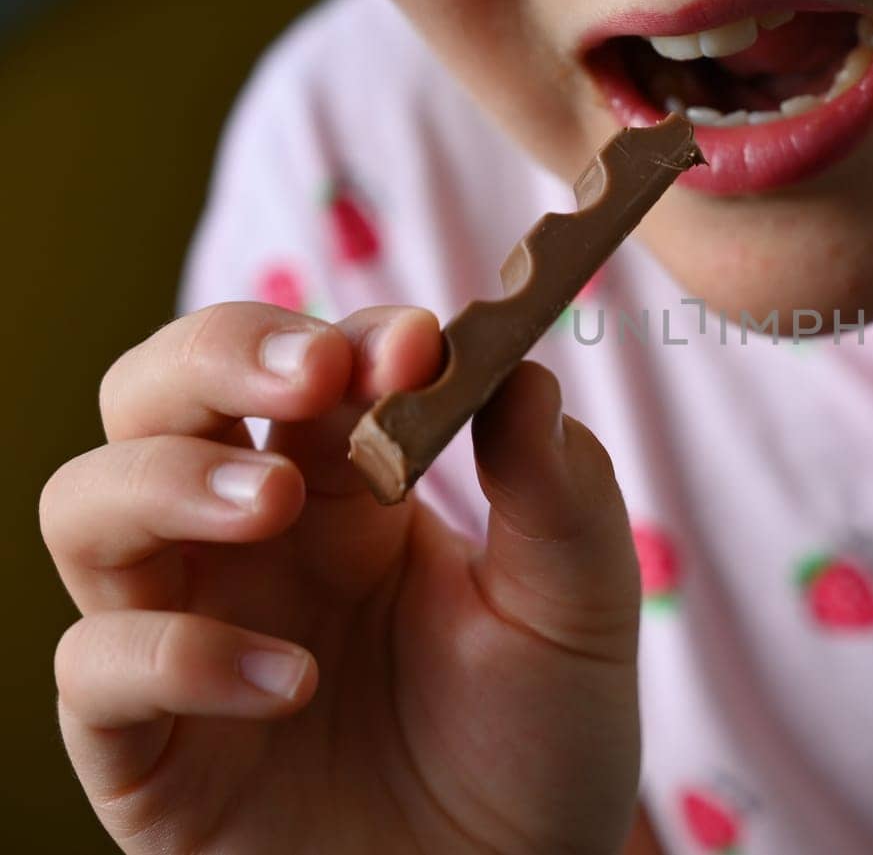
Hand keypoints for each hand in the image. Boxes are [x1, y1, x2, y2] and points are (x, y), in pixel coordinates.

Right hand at [42, 302, 642, 853]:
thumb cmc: (539, 741)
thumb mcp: (575, 611)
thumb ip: (559, 494)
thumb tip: (522, 366)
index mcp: (350, 487)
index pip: (312, 365)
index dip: (354, 338)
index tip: (421, 344)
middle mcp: (251, 542)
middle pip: (158, 393)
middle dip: (219, 355)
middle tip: (314, 375)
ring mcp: (190, 629)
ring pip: (88, 503)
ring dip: (169, 480)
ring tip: (274, 504)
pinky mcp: (147, 743)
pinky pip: (100, 666)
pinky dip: (180, 656)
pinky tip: (292, 683)